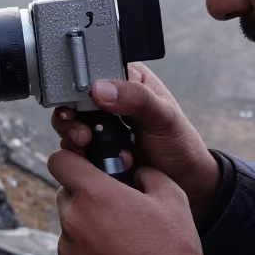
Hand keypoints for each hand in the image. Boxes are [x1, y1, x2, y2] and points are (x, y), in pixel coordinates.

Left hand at [51, 150, 203, 254]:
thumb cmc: (172, 250)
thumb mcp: (172, 197)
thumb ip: (147, 173)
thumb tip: (134, 170)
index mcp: (95, 194)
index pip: (60, 161)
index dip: (72, 160)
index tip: (84, 167)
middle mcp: (73, 219)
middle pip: (67, 194)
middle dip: (87, 196)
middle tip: (116, 208)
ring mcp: (67, 249)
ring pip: (71, 225)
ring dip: (88, 226)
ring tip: (121, 242)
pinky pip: (71, 252)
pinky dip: (86, 253)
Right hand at [52, 62, 221, 221]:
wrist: (184, 182)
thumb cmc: (180, 144)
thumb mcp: (164, 117)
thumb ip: (137, 98)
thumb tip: (101, 89)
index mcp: (127, 79)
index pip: (96, 72)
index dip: (84, 85)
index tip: (82, 100)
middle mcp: (110, 99)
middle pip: (75, 98)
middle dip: (74, 115)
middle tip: (84, 131)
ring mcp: (100, 124)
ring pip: (70, 123)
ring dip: (74, 135)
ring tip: (87, 143)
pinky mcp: (94, 147)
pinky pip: (74, 147)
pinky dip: (79, 154)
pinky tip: (95, 159)